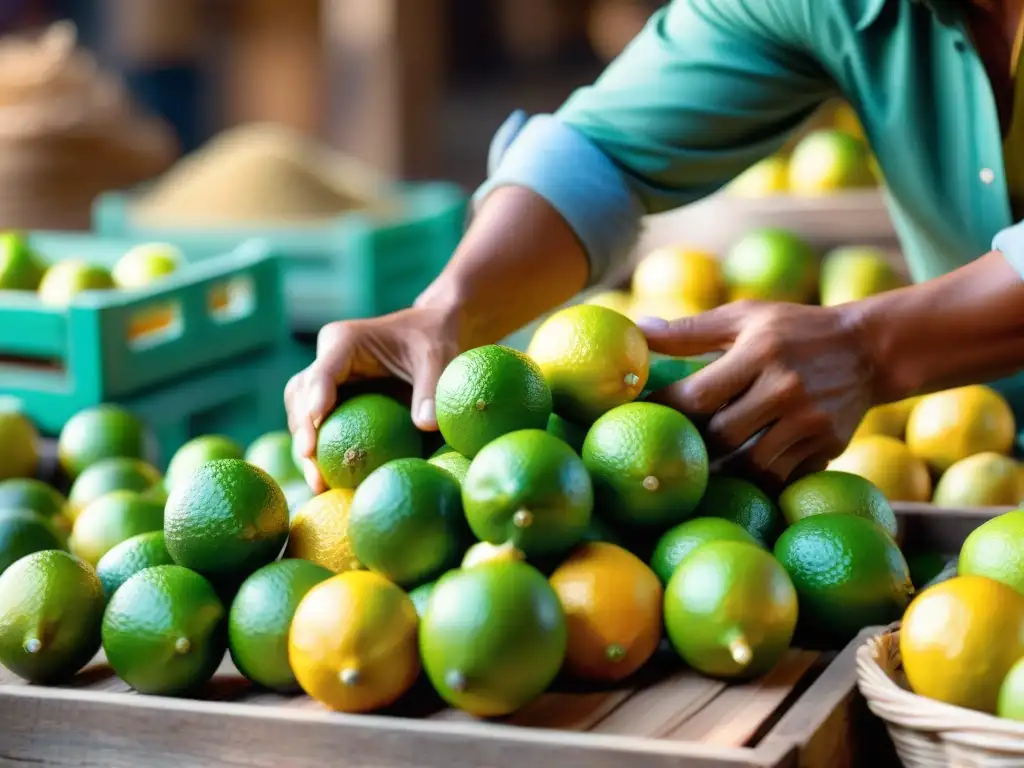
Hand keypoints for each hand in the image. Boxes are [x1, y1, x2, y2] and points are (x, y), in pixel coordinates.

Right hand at [285, 306, 462, 492]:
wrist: (433, 331)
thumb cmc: (435, 339)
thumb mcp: (439, 358)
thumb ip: (431, 389)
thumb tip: (426, 426)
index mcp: (345, 342)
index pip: (322, 374)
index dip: (314, 402)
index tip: (314, 433)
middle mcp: (328, 359)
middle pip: (301, 397)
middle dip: (303, 432)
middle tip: (312, 465)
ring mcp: (328, 380)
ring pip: (302, 413)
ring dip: (306, 447)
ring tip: (318, 483)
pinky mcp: (336, 398)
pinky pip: (321, 424)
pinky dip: (323, 450)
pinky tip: (331, 481)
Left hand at [636, 300, 877, 487]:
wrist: (869, 349)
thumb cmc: (794, 329)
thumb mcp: (745, 317)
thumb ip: (690, 330)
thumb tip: (638, 330)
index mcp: (759, 352)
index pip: (698, 395)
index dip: (666, 409)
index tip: (640, 415)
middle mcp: (785, 387)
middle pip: (721, 436)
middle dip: (692, 445)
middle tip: (669, 448)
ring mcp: (810, 421)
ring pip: (751, 466)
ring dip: (722, 471)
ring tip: (698, 469)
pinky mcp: (828, 446)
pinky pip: (782, 476)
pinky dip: (757, 480)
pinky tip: (737, 477)